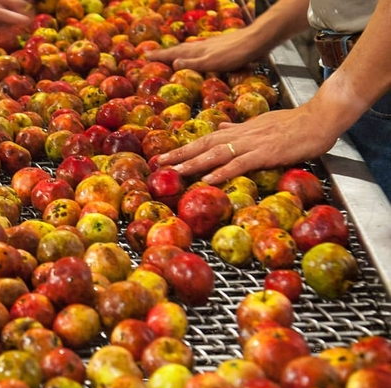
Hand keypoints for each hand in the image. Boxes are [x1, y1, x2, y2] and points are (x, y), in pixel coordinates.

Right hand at [144, 30, 260, 72]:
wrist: (256, 40)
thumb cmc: (236, 53)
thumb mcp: (212, 62)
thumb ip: (193, 63)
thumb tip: (173, 63)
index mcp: (197, 51)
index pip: (173, 54)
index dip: (159, 56)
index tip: (145, 57)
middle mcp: (201, 46)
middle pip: (178, 50)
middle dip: (164, 54)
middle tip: (151, 56)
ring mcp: (210, 46)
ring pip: (187, 49)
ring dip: (176, 52)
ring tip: (168, 55)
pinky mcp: (219, 47)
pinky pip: (197, 50)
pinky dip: (190, 53)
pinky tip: (195, 55)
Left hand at [158, 104, 338, 183]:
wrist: (319, 118)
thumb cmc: (293, 123)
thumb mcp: (261, 123)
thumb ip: (239, 129)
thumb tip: (220, 130)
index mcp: (239, 130)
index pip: (205, 139)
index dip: (184, 148)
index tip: (166, 156)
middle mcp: (240, 136)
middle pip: (203, 145)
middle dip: (179, 155)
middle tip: (158, 163)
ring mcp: (252, 144)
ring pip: (216, 154)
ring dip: (193, 163)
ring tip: (174, 172)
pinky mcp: (265, 153)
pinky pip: (239, 164)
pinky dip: (222, 172)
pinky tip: (208, 180)